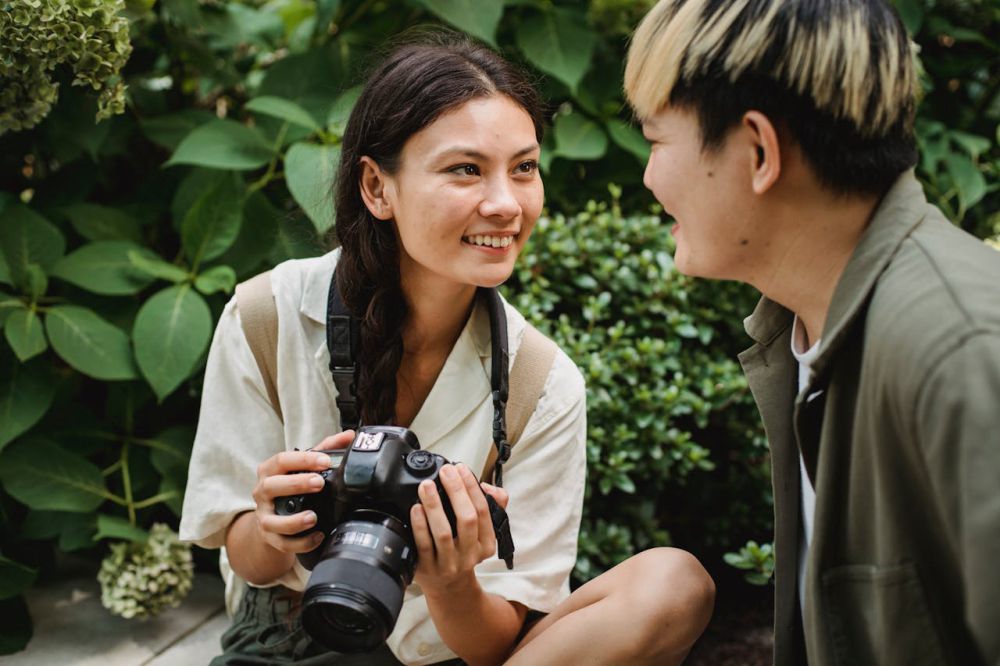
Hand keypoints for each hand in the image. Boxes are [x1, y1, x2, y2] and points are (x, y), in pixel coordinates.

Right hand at [250, 430, 353, 553]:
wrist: (272, 517)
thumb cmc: (289, 487)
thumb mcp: (304, 466)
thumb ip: (325, 449)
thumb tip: (350, 436)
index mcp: (270, 470)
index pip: (282, 460)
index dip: (303, 459)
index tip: (325, 460)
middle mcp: (262, 492)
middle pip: (271, 486)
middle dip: (296, 484)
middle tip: (319, 483)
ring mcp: (264, 516)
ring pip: (271, 521)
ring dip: (293, 521)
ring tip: (313, 517)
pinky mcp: (269, 538)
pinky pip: (282, 543)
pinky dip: (300, 542)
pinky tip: (317, 537)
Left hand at [410, 463, 507, 593]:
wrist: (448, 587)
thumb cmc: (463, 550)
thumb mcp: (481, 532)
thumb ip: (492, 506)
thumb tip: (492, 489)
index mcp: (486, 544)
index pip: (483, 510)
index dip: (472, 487)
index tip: (460, 468)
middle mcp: (470, 555)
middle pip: (467, 519)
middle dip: (456, 491)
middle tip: (445, 471)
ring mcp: (448, 564)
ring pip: (443, 533)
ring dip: (435, 506)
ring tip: (427, 486)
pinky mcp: (427, 569)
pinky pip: (423, 545)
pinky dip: (420, 525)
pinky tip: (415, 508)